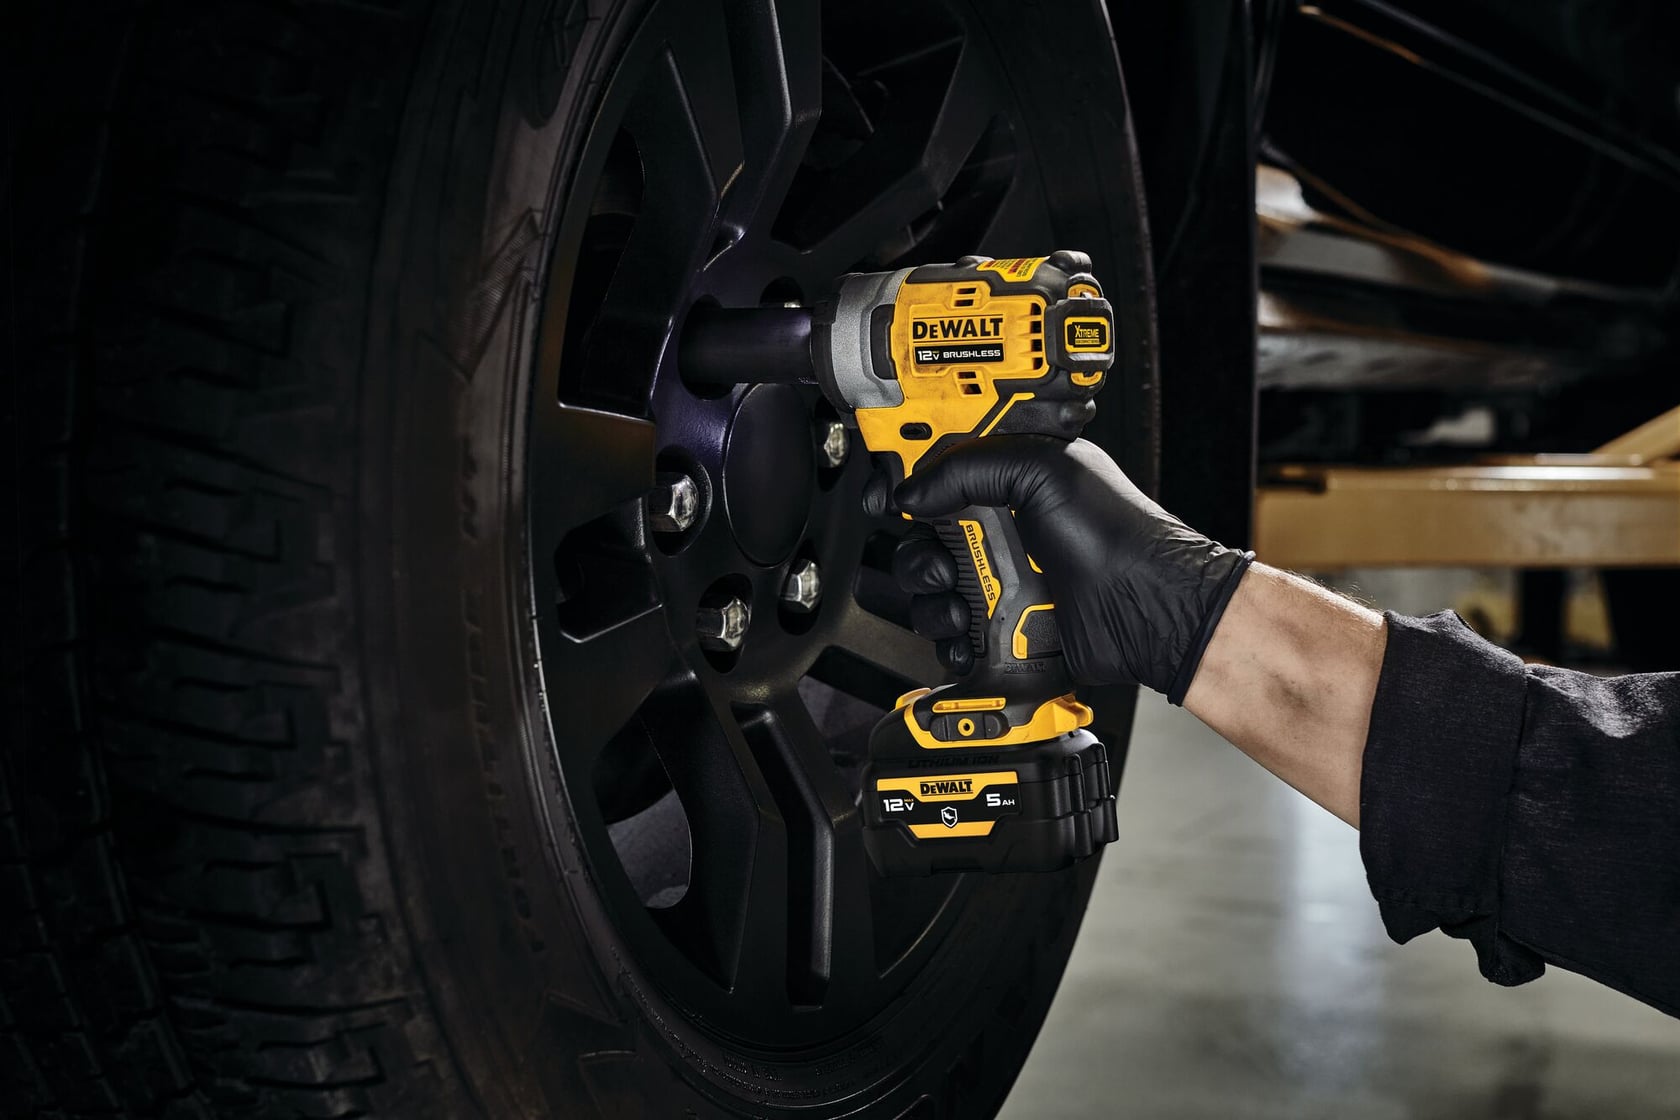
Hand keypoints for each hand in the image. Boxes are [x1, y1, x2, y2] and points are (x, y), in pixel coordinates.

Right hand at [882, 436, 1252, 701]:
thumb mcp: (1044, 471)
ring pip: (930, 593)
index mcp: (1008, 482)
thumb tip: (914, 489)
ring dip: (933, 604)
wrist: (1149, 610)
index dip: (904, 483)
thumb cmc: (1118, 536)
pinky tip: (971, 637)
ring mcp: (1001, 582)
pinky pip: (952, 638)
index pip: (937, 473)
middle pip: (921, 540)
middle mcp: (1000, 532)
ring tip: (964, 609)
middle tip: (946, 565)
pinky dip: (950, 643)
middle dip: (919, 556)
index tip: (884, 497)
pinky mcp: (1003, 629)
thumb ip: (969, 468)